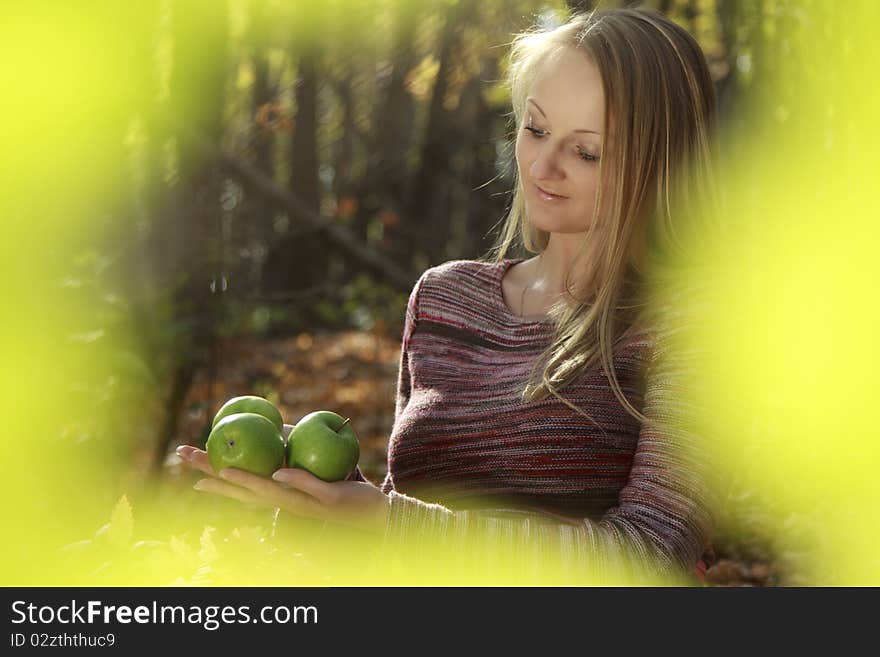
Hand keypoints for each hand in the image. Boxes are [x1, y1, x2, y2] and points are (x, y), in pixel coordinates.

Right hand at [176, 445, 388, 534]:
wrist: (372, 510)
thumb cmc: (338, 485)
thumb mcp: (309, 466)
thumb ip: (291, 450)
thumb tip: (275, 425)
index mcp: (278, 496)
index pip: (239, 488)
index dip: (213, 478)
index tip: (188, 468)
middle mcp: (285, 503)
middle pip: (242, 492)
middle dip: (213, 476)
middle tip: (188, 460)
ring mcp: (304, 503)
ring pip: (270, 493)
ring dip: (245, 483)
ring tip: (223, 473)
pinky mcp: (327, 499)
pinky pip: (307, 487)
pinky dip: (292, 479)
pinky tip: (277, 472)